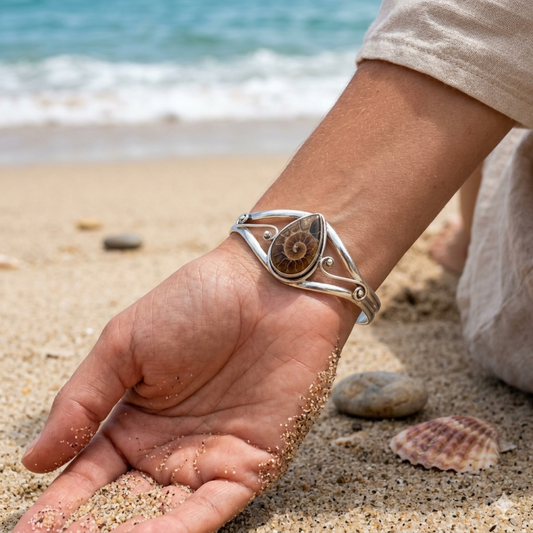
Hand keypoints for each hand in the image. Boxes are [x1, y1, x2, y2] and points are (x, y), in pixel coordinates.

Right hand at [15, 238, 355, 532]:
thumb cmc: (195, 302)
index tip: (29, 530)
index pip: (89, 475)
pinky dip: (178, 531)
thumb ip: (82, 400)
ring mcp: (211, 458)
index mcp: (135, 419)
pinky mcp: (252, 464)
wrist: (268, 285)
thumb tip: (34, 460)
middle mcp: (170, 448)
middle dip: (91, 531)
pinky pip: (210, 510)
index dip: (58, 507)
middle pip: (124, 505)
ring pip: (165, 518)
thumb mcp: (124, 343)